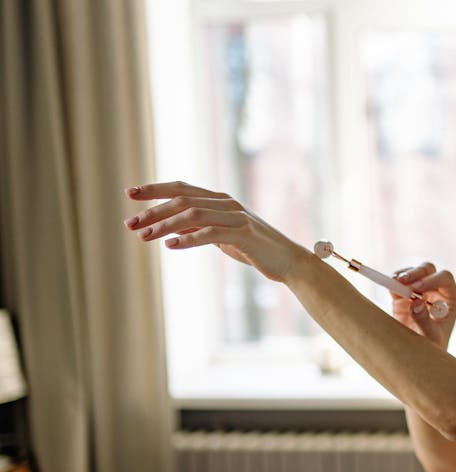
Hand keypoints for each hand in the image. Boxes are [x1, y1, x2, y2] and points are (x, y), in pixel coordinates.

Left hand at [123, 181, 306, 282]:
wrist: (288, 261)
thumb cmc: (255, 249)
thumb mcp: (222, 236)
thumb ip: (199, 228)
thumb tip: (170, 228)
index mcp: (220, 200)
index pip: (182, 188)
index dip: (155, 189)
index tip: (130, 193)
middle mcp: (227, 203)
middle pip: (183, 200)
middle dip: (153, 210)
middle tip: (130, 224)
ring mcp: (237, 217)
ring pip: (193, 214)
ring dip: (165, 225)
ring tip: (144, 237)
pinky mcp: (245, 234)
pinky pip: (211, 233)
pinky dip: (189, 239)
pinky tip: (171, 246)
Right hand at [389, 262, 455, 348]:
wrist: (420, 356)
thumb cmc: (433, 347)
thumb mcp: (431, 337)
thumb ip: (424, 320)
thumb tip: (416, 302)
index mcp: (450, 299)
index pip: (445, 278)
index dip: (432, 279)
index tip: (418, 288)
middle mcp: (436, 291)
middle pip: (429, 269)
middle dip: (416, 272)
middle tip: (403, 280)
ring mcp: (419, 292)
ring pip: (413, 272)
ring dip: (403, 275)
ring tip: (394, 282)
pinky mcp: (404, 296)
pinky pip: (398, 282)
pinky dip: (393, 282)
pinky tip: (389, 284)